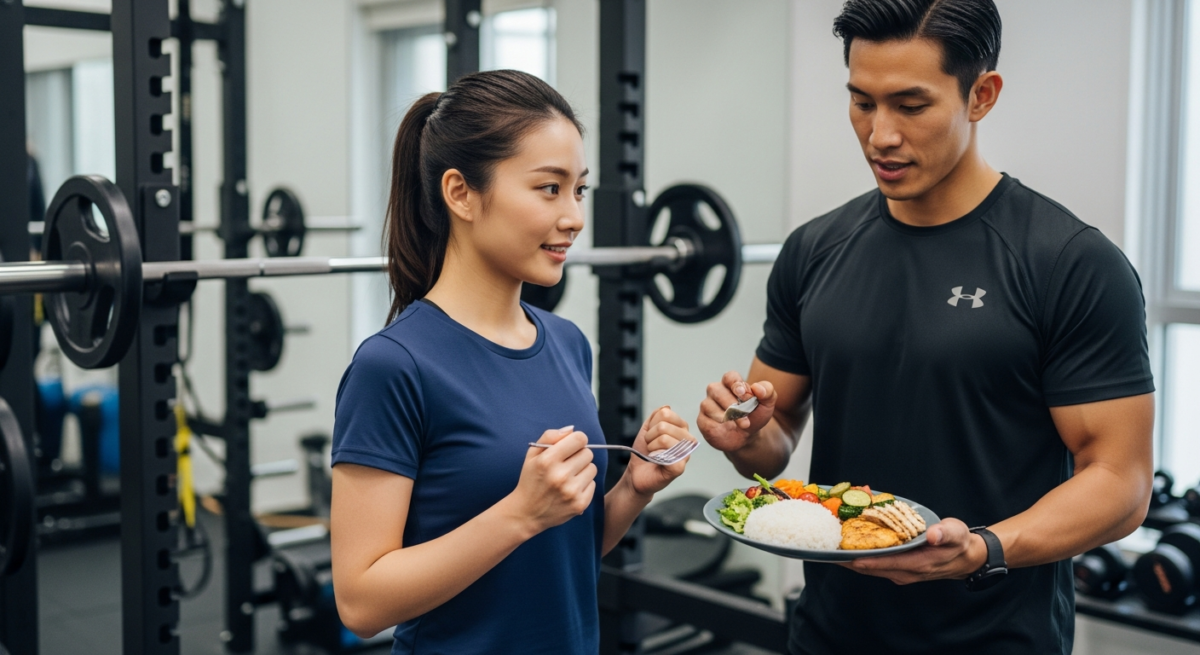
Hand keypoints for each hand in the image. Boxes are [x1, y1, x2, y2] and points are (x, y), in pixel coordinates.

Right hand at [508, 426, 598, 534]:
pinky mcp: (580, 504)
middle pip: (588, 453)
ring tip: (569, 477)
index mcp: (548, 460)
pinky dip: (584, 485)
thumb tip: (571, 430)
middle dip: (579, 455)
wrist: (526, 513)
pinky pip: (593, 484)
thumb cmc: (530, 480)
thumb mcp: (532, 455)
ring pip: (592, 468)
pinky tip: (570, 489)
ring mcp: (571, 491)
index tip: (572, 446)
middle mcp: (561, 476)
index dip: (577, 440)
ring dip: (583, 470)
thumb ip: (550, 437)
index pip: (579, 439)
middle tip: (568, 464)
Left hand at [624, 406, 693, 496]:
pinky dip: (656, 456)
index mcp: (681, 428)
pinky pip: (667, 454)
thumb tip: (666, 407)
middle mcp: (687, 440)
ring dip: (651, 446)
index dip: (652, 423)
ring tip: (653, 453)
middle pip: (664, 425)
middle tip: (651, 446)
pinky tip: (657, 461)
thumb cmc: (644, 453)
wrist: (636, 474)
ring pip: (664, 438)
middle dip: (650, 436)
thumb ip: (656, 416)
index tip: (651, 435)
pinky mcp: (680, 467)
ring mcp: (685, 454)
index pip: (666, 413)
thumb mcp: (647, 430)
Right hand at [697, 371, 776, 452]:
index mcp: (731, 384)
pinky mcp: (702, 420)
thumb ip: (767, 392)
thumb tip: (758, 388)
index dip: (736, 384)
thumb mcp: (766, 404)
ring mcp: (707, 405)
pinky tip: (726, 428)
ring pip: (708, 405)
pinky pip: (704, 419)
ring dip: (725, 416)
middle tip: (745, 417)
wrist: (747, 437)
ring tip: (741, 425)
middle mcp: (717, 391)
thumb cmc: (754, 416)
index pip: (729, 377)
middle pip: (716, 390)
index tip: (745, 395)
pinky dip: (716, 424)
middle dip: (731, 404)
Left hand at [844, 518, 987, 583]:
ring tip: (831, 545)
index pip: (884, 563)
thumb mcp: (956, 534)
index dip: (863, 559)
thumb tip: (933, 534)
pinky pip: (874, 563)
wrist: (964, 557)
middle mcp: (905, 572)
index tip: (842, 554)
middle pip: (870, 568)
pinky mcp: (896, 568)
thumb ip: (945, 534)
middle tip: (827, 546)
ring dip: (851, 557)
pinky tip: (848, 544)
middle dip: (848, 558)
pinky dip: (861, 554)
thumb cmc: (959, 542)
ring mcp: (899, 572)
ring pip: (869, 567)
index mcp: (917, 564)